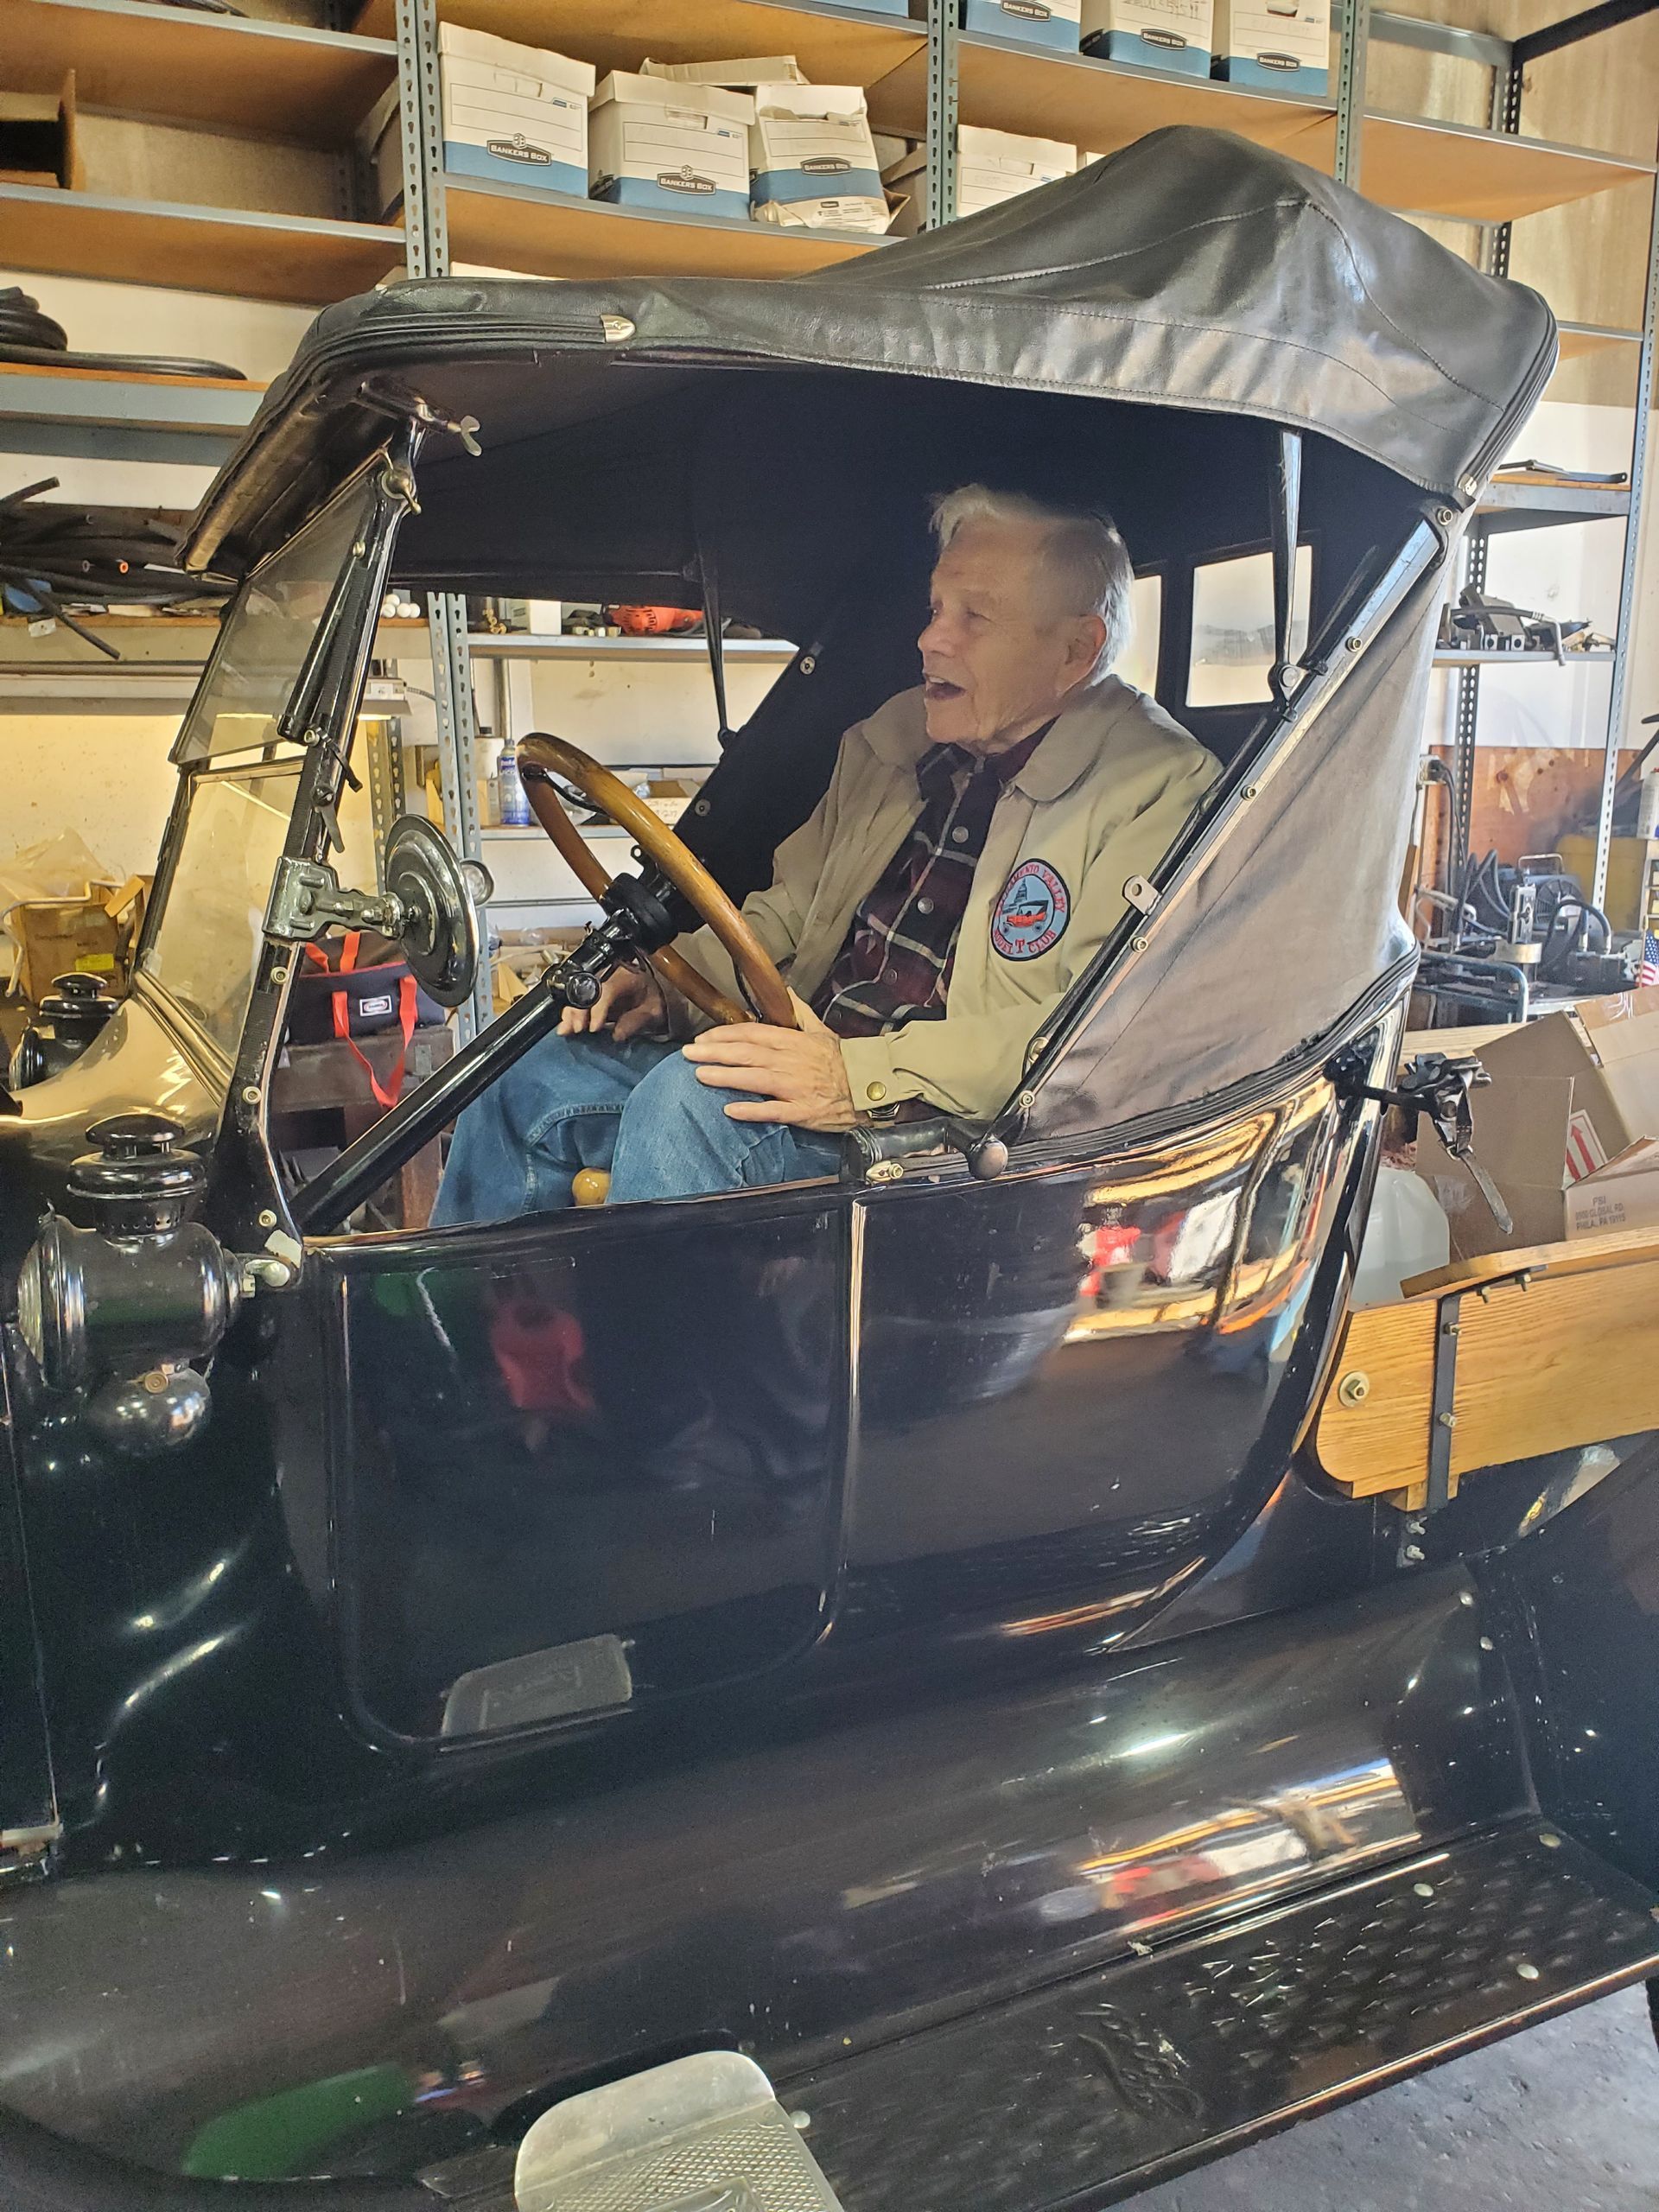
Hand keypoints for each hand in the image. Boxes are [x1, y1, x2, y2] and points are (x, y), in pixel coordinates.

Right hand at [558, 961, 665, 1041]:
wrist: (655, 994)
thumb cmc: (655, 1001)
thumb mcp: (654, 1012)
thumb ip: (636, 1021)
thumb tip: (616, 1034)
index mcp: (627, 976)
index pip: (607, 989)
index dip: (598, 1008)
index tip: (595, 1027)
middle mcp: (609, 975)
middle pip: (587, 989)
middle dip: (579, 1010)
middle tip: (578, 1029)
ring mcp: (598, 983)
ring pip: (578, 993)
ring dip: (571, 1013)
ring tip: (567, 1030)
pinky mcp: (592, 993)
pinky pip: (577, 1001)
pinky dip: (569, 1014)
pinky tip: (564, 1027)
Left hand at [682, 992, 857, 1130]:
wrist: (869, 1086)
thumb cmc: (842, 1060)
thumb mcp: (821, 1031)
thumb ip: (799, 1011)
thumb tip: (784, 990)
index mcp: (793, 1041)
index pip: (753, 1033)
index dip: (725, 1035)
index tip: (703, 1039)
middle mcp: (790, 1061)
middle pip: (747, 1053)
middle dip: (715, 1053)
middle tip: (687, 1054)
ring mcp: (795, 1086)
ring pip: (754, 1079)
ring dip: (726, 1077)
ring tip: (700, 1076)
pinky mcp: (801, 1111)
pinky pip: (773, 1110)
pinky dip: (752, 1110)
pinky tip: (730, 1109)